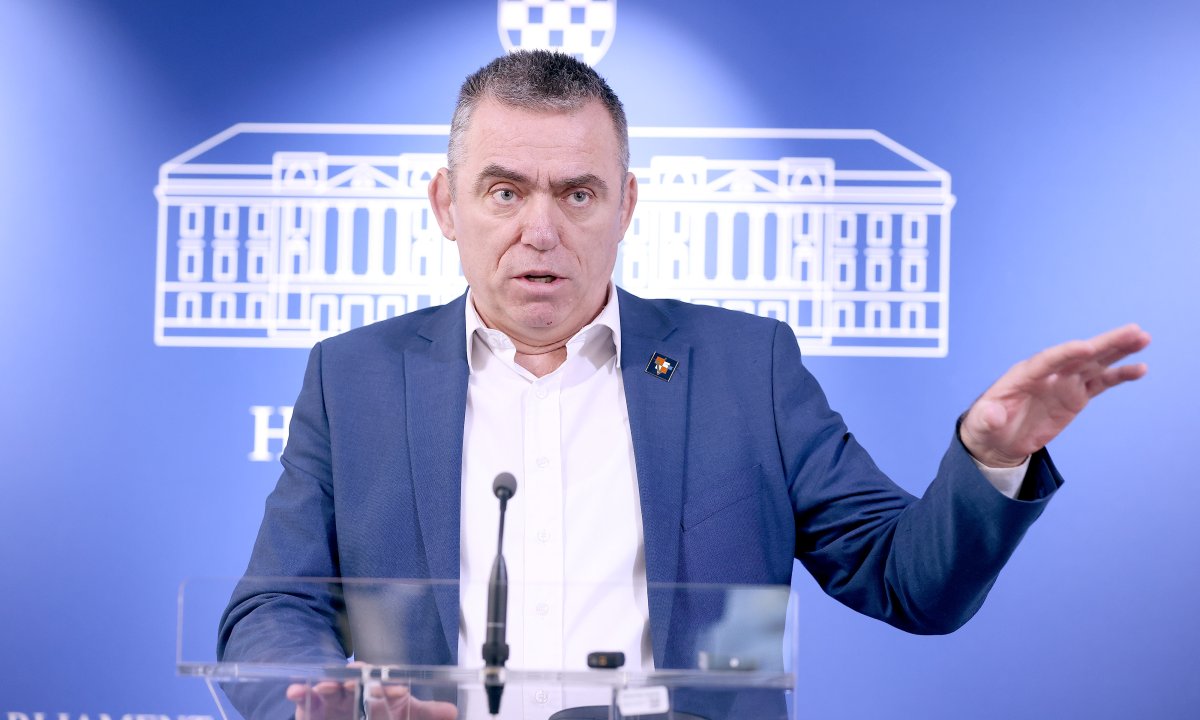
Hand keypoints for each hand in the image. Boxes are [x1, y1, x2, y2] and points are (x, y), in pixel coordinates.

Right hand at [288, 675, 457, 719]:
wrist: (346, 719)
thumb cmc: (375, 714)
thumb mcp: (401, 715)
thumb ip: (424, 713)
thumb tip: (452, 712)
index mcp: (375, 688)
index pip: (382, 681)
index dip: (388, 683)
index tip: (397, 690)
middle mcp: (353, 690)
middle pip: (353, 679)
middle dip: (355, 678)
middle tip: (358, 680)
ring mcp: (331, 698)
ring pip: (329, 686)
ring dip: (328, 683)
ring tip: (328, 686)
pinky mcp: (311, 708)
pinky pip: (303, 697)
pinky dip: (298, 691)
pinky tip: (295, 690)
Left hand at [960, 324, 1150, 467]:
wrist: (998, 438)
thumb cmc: (986, 426)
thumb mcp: (981, 424)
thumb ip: (987, 418)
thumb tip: (992, 415)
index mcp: (1023, 375)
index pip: (1047, 360)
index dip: (1066, 354)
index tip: (1087, 348)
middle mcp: (1047, 373)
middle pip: (1078, 354)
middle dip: (1103, 343)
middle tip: (1132, 331)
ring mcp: (1064, 382)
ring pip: (1094, 363)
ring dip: (1118, 351)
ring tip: (1142, 338)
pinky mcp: (1075, 395)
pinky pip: (1100, 383)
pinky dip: (1119, 375)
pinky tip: (1140, 368)